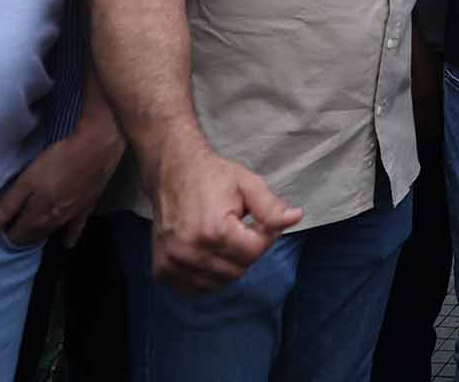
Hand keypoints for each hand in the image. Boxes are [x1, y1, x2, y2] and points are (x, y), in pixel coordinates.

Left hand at [0, 119, 126, 249]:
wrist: (97, 147)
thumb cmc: (58, 160)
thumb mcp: (25, 182)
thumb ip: (3, 210)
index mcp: (36, 218)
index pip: (15, 237)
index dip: (3, 234)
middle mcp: (53, 223)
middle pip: (32, 237)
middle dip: (19, 235)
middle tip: (9, 228)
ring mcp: (72, 216)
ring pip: (50, 232)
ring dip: (37, 234)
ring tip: (28, 232)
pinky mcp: (87, 207)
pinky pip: (76, 228)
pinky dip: (69, 236)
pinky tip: (66, 243)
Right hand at [146, 139, 301, 292]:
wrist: (173, 172)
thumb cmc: (213, 176)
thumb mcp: (248, 184)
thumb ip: (271, 207)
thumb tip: (296, 217)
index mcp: (214, 231)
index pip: (254, 252)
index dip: (265, 237)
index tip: (262, 222)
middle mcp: (190, 252)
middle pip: (238, 270)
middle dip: (247, 251)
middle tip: (242, 228)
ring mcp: (173, 264)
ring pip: (219, 281)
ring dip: (228, 264)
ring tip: (224, 237)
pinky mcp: (162, 271)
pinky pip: (197, 286)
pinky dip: (208, 275)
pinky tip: (208, 251)